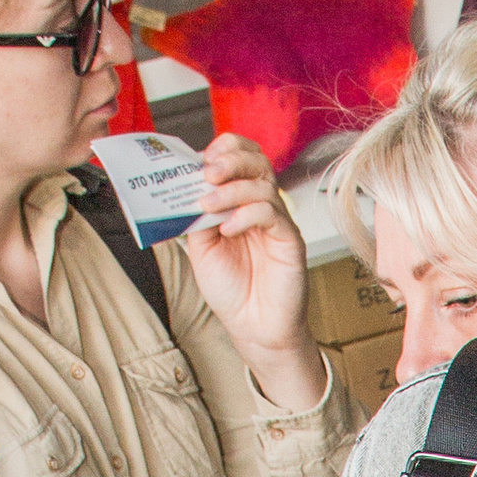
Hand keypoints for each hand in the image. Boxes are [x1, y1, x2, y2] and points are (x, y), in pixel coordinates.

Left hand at [184, 134, 323, 405]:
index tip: (199, 160)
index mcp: (240, 201)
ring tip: (208, 205)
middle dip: (230, 160)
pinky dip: (247, 215)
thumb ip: (196, 215)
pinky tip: (229, 229)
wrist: (252, 327)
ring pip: (263, 184)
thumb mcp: (200, 246)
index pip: (240, 157)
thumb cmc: (230, 289)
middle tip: (208, 172)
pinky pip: (272, 214)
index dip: (223, 150)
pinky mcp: (290, 240)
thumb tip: (186, 185)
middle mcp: (261, 205)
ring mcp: (277, 222)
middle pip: (257, 161)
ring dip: (232, 189)